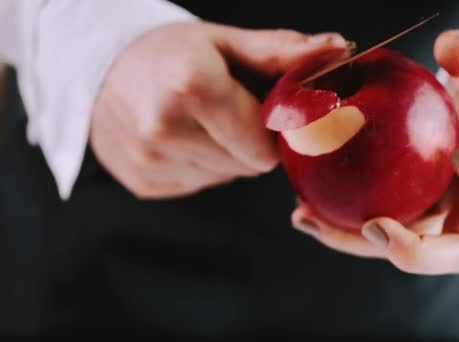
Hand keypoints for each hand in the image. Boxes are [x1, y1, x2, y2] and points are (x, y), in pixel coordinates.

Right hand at [90, 20, 349, 198]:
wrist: (97, 66)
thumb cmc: (169, 51)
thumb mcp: (224, 41)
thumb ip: (283, 51)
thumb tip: (340, 50)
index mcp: (192, 87)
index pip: (266, 142)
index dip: (274, 130)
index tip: (265, 111)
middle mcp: (166, 130)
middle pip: (249, 165)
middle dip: (250, 142)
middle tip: (228, 111)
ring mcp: (151, 162)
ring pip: (226, 177)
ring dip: (226, 155)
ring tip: (201, 122)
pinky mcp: (145, 183)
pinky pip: (200, 184)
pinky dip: (201, 165)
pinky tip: (182, 138)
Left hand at [291, 24, 458, 274]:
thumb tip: (449, 56)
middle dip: (421, 253)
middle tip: (373, 226)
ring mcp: (440, 216)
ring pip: (406, 251)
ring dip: (355, 244)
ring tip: (306, 217)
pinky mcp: (407, 215)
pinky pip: (374, 233)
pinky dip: (338, 228)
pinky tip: (302, 211)